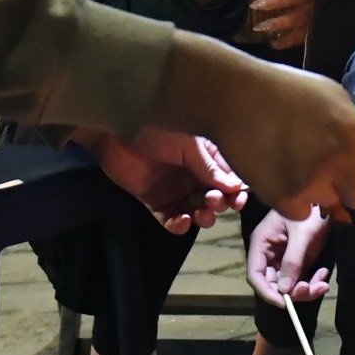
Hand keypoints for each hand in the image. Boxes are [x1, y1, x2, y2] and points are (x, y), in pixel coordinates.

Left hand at [78, 126, 246, 233]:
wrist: (117, 131)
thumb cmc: (156, 129)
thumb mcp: (188, 145)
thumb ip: (208, 167)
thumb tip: (235, 187)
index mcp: (206, 158)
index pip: (228, 179)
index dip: (235, 191)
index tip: (238, 200)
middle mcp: (193, 175)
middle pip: (215, 198)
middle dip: (219, 204)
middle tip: (213, 201)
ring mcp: (174, 189)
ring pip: (196, 211)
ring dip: (203, 217)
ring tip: (201, 215)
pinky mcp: (154, 200)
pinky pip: (169, 219)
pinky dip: (178, 225)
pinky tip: (181, 222)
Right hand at [147, 35, 354, 216]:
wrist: (235, 97)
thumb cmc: (283, 91)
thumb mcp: (333, 98)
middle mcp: (339, 160)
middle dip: (351, 194)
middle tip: (331, 179)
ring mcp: (311, 180)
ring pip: (329, 205)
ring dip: (317, 193)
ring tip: (295, 164)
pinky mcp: (284, 197)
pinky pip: (300, 212)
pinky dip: (290, 201)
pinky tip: (278, 174)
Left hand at [247, 0, 313, 50]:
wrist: (335, 10)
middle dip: (276, 2)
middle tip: (256, 5)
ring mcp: (315, 17)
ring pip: (296, 19)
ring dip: (278, 24)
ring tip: (259, 27)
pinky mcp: (314, 32)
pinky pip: (300, 37)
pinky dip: (286, 41)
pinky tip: (272, 43)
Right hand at [248, 206, 335, 306]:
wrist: (327, 199)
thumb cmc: (310, 210)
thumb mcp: (302, 235)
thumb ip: (292, 262)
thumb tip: (284, 291)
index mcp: (262, 243)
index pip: (255, 275)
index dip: (267, 292)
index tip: (285, 303)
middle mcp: (269, 253)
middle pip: (273, 283)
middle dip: (292, 292)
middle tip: (313, 290)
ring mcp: (283, 257)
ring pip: (288, 284)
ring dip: (305, 289)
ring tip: (322, 284)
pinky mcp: (297, 259)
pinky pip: (300, 278)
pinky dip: (312, 282)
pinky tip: (323, 275)